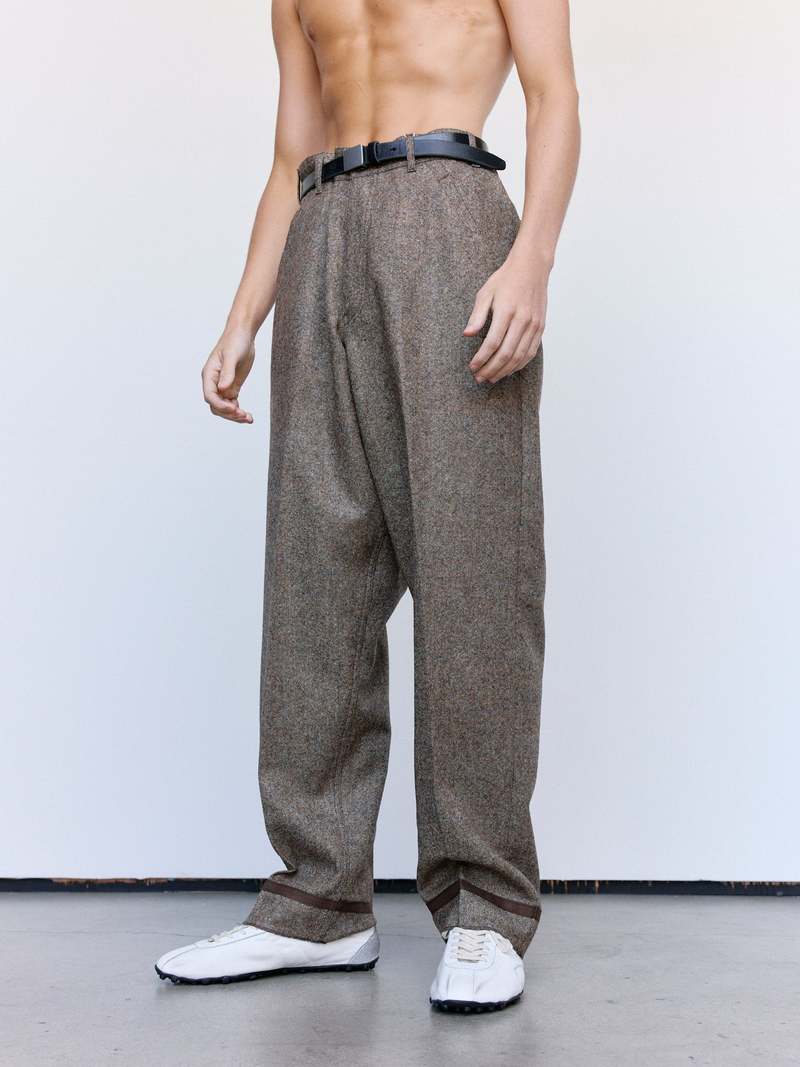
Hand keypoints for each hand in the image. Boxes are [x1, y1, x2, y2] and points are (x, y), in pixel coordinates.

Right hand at [201, 324, 255, 423]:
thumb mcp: (232, 356)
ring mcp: (223, 386)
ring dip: (235, 415)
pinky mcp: (232, 387)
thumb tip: (222, 389)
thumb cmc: (235, 341)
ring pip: (225, 408)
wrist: (243, 335)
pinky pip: (233, 404)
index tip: (233, 408)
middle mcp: (214, 383)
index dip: (220, 405)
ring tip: (248, 418)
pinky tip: (248, 416)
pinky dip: (239, 411)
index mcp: (209, 375)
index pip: (210, 396)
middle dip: (229, 413)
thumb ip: (227, 373)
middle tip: (244, 415)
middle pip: (216, 406)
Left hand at [464, 252, 548, 382]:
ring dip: (504, 371)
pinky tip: (508, 370)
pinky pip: (530, 352)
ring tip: (491, 378)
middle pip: (506, 354)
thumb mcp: (485, 293)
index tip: (472, 367)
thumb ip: (477, 315)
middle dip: (491, 369)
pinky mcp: (540, 328)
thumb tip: (467, 334)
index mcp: (506, 311)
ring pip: (519, 357)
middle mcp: (522, 320)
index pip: (492, 343)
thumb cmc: (505, 279)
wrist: (531, 268)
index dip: (481, 358)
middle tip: (479, 378)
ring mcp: (534, 325)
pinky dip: (519, 365)